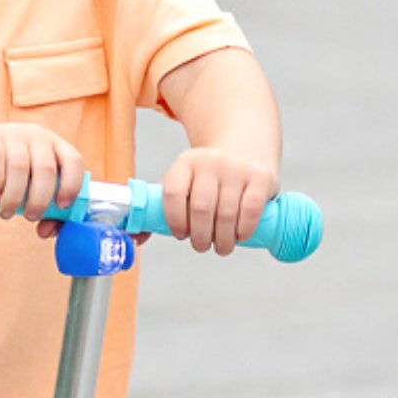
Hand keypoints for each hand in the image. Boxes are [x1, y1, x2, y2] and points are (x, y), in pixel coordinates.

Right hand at [0, 122, 86, 233]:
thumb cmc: (10, 181)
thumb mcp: (31, 193)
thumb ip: (46, 214)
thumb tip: (47, 232)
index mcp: (55, 146)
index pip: (74, 161)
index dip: (71, 185)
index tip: (61, 206)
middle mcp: (36, 134)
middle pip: (45, 168)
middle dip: (39, 199)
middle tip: (30, 217)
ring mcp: (11, 132)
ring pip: (20, 166)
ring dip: (14, 196)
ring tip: (6, 213)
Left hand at [160, 146, 279, 254]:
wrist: (245, 150)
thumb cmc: (208, 179)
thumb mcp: (185, 182)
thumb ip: (162, 209)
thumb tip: (138, 238)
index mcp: (186, 162)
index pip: (173, 193)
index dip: (174, 220)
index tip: (181, 234)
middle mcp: (210, 161)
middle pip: (200, 209)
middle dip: (200, 237)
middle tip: (202, 246)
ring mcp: (236, 168)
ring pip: (225, 214)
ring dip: (222, 240)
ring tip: (221, 247)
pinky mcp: (260, 177)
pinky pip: (250, 211)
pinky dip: (243, 231)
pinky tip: (239, 237)